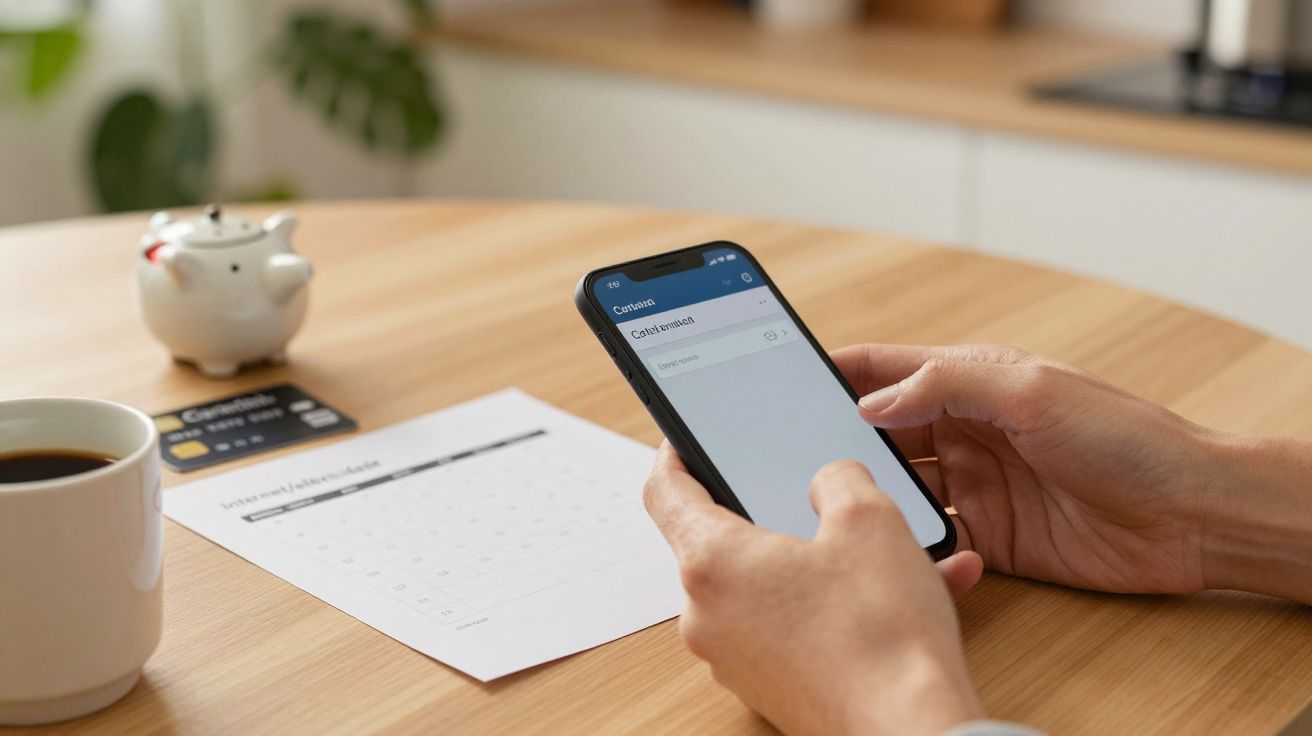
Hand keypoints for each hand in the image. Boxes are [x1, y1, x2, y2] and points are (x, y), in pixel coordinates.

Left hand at [644, 443, 984, 735]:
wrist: (910, 734)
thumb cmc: (881, 637)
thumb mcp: (870, 519)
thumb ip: (838, 478)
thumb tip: (829, 481)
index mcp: (712, 562)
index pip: (666, 491)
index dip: (676, 455)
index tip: (687, 441)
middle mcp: (709, 616)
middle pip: (722, 542)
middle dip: (772, 513)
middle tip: (814, 491)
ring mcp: (737, 659)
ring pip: (771, 587)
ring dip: (822, 562)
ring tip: (892, 551)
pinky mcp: (772, 688)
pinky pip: (796, 627)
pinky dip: (837, 606)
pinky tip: (904, 595)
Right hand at [831, 343, 1311, 601]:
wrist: (1190, 515)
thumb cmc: (1124, 438)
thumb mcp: (1030, 393)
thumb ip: (946, 387)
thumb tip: (872, 402)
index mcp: (973, 381)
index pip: (887, 368)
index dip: (836, 371)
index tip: (784, 377)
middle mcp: (967, 431)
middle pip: (882, 432)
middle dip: (839, 440)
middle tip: (788, 453)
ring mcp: (976, 485)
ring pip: (898, 487)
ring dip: (869, 494)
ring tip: (826, 503)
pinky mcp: (989, 537)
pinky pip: (931, 538)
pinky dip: (907, 543)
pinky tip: (887, 547)